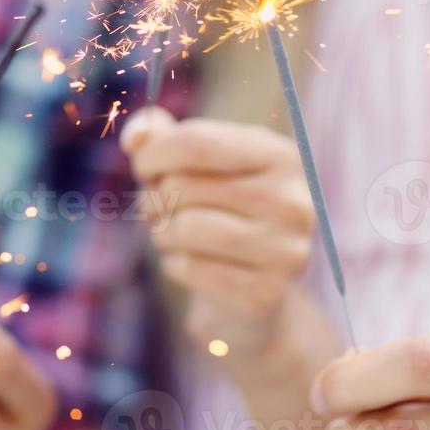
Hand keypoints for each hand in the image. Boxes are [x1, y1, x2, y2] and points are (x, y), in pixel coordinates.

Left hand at [121, 108, 314, 358]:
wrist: (254, 285)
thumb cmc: (219, 210)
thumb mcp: (196, 164)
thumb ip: (161, 138)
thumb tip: (136, 136)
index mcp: (281, 156)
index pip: (197, 142)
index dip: (153, 154)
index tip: (142, 168)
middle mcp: (293, 201)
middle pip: (183, 187)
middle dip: (153, 198)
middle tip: (158, 209)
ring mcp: (286, 250)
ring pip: (184, 228)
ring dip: (160, 232)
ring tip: (169, 234)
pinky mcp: (267, 293)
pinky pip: (189, 268)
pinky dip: (173, 265)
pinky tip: (188, 263)